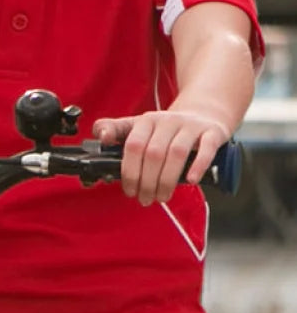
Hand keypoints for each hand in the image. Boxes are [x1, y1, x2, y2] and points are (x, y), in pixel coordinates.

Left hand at [92, 109, 229, 205]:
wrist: (203, 113)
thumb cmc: (166, 128)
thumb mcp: (139, 126)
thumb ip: (115, 131)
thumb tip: (100, 138)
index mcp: (147, 120)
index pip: (133, 146)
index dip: (129, 171)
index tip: (129, 190)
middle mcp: (167, 121)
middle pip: (154, 153)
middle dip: (147, 182)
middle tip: (146, 199)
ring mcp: (190, 126)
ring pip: (177, 153)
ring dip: (167, 180)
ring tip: (162, 197)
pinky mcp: (212, 132)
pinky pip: (206, 149)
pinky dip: (198, 166)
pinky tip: (190, 181)